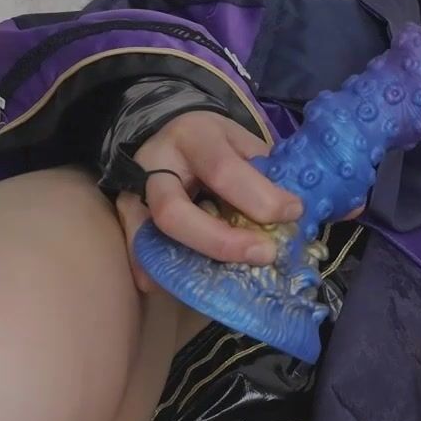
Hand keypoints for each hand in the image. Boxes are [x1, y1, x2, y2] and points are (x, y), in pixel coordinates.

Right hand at [113, 111, 302, 290]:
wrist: (171, 134)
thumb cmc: (217, 144)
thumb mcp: (243, 143)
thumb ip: (264, 173)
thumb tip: (294, 216)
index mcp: (193, 136)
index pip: (223, 170)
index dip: (260, 197)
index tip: (293, 213)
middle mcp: (155, 164)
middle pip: (173, 212)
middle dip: (221, 242)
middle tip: (263, 254)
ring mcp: (133, 192)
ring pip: (149, 236)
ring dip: (188, 263)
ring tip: (224, 281)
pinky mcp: (125, 215)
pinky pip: (139, 250)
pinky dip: (158, 271)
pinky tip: (182, 286)